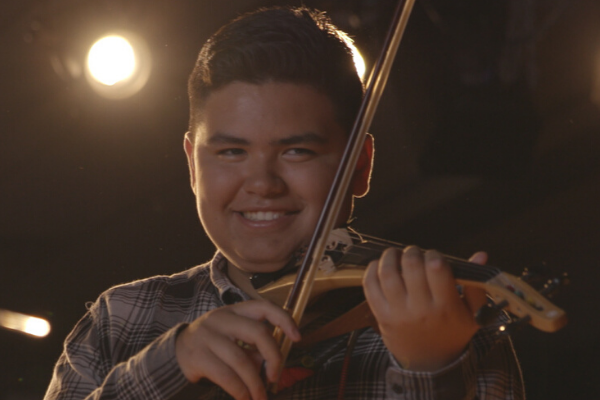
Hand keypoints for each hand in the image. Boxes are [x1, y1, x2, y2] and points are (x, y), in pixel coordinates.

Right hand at [175, 299, 299, 399]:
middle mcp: (221, 318)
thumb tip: (272, 365)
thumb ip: (253, 346)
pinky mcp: (197, 356)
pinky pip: (226, 377)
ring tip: (260, 397)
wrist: (177, 352)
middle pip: (258, 332)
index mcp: (235, 310)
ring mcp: (207, 336)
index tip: (297, 337)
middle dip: (273, 357)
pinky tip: (245, 398)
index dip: (284, 319)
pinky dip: (240, 391)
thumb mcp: (233, 337)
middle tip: (276, 376)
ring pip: (242, 360)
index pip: (264, 306)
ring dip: (256, 384)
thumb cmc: (214, 345)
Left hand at [363, 246, 487, 370]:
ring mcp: (398, 312)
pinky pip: (370, 286)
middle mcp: (421, 309)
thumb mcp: (472, 314)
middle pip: (411, 266)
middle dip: (412, 252)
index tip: (434, 257)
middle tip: (414, 254)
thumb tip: (481, 255)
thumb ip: (476, 284)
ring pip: (387, 273)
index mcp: (446, 306)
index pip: (436, 269)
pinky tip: (379, 266)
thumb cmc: (452, 333)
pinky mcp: (381, 315)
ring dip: (390, 256)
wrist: (429, 364)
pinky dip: (371, 270)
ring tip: (396, 255)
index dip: (434, 255)